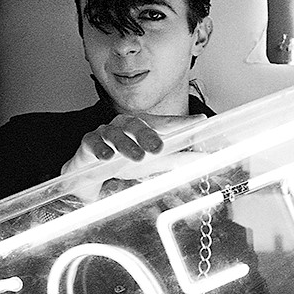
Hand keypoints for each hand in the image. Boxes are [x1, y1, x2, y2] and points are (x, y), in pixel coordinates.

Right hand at [61, 113, 205, 173]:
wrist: (91, 173)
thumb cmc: (124, 161)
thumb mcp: (154, 162)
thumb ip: (178, 159)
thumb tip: (205, 158)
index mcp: (143, 127)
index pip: (164, 123)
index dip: (180, 121)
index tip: (200, 120)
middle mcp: (125, 125)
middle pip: (137, 124)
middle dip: (149, 135)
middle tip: (159, 148)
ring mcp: (105, 132)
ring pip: (115, 133)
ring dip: (126, 144)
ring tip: (137, 157)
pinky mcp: (88, 143)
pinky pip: (92, 142)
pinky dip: (100, 149)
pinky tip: (107, 157)